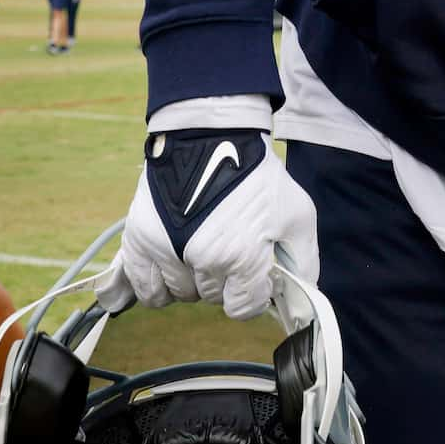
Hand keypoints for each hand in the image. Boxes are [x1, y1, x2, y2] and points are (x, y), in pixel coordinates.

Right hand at [99, 103, 319, 320]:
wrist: (210, 135)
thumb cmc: (257, 175)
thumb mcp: (297, 213)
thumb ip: (303, 261)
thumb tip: (296, 300)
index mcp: (242, 255)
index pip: (242, 307)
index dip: (250, 292)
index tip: (251, 272)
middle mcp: (203, 258)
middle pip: (212, 298)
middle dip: (223, 280)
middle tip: (226, 247)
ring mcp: (168, 250)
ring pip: (181, 295)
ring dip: (192, 279)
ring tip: (199, 247)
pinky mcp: (141, 239)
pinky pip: (147, 289)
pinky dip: (158, 285)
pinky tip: (172, 264)